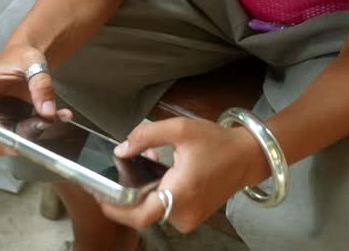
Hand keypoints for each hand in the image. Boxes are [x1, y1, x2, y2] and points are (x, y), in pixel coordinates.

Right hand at [0, 43, 71, 155]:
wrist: (32, 62)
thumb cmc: (23, 57)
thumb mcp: (33, 61)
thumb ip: (40, 83)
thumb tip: (47, 112)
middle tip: (16, 144)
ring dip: (17, 144)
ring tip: (42, 126)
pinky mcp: (8, 127)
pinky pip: (16, 140)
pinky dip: (37, 138)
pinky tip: (58, 119)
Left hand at [97, 118, 265, 232]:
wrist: (248, 157)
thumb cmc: (217, 142)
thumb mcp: (180, 130)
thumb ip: (146, 137)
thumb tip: (121, 150)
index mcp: (180, 194)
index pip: (139, 215)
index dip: (116, 209)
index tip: (100, 196)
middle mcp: (183, 213)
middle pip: (143, 210)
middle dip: (132, 188)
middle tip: (128, 165)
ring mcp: (189, 219)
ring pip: (154, 208)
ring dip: (146, 187)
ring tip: (152, 159)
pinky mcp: (192, 217)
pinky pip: (166, 207)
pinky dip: (159, 191)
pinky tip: (165, 170)